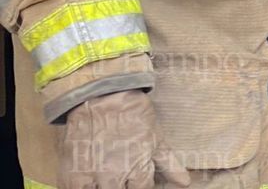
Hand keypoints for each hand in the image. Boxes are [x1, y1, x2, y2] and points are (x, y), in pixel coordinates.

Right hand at [59, 89, 190, 188]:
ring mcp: (93, 177)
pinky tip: (90, 179)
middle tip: (121, 171)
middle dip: (123, 184)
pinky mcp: (72, 176)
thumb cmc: (133, 116)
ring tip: (108, 174)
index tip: (136, 174)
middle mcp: (116, 177)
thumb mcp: (156, 138)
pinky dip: (85, 188)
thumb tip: (185, 184)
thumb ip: (169, 164)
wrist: (102, 97)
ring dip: (106, 186)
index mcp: (138, 169)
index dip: (141, 183)